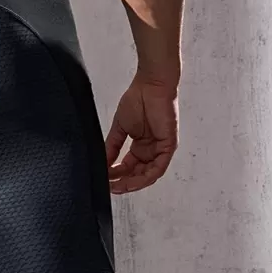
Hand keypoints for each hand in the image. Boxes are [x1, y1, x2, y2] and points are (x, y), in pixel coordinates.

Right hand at [105, 74, 178, 193]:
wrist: (150, 85)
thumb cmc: (138, 99)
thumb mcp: (119, 128)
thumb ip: (112, 147)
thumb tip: (103, 164)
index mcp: (140, 145)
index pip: (129, 167)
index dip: (117, 176)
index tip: (105, 181)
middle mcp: (151, 149)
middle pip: (138, 174)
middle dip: (124, 183)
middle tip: (110, 188)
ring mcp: (160, 149)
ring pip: (148, 175)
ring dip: (132, 183)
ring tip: (118, 187)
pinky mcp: (168, 146)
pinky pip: (158, 168)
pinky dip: (144, 177)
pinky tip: (131, 180)